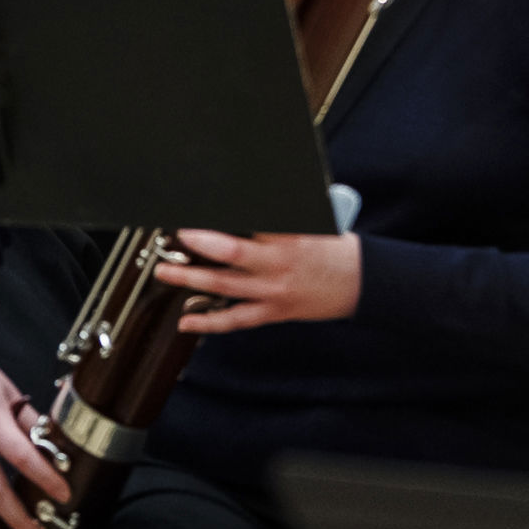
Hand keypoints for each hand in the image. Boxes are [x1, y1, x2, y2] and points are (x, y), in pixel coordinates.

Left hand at [154, 227, 359, 335]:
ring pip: (225, 288)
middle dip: (197, 247)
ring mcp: (273, 293)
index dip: (219, 223)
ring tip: (165, 272)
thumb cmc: (336, 249)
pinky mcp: (273, 312)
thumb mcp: (311, 221)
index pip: (249, 224)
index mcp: (289, 237)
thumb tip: (252, 206)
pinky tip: (188, 321)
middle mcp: (278, 266)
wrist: (362, 283)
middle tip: (173, 240)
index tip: (195, 217)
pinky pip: (236, 320)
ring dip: (191, 280)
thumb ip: (277, 218)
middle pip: (230, 255)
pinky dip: (210, 322)